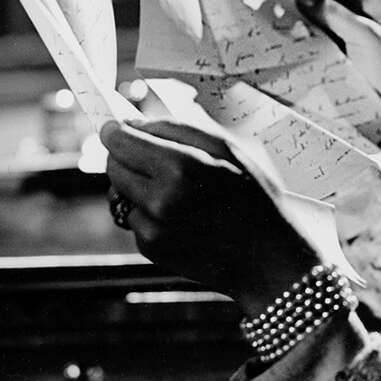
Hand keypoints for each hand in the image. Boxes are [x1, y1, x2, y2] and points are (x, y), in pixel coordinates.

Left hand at [98, 119, 314, 314]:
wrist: (267, 256)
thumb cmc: (253, 195)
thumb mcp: (228, 147)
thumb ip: (178, 128)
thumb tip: (132, 125)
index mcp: (181, 166)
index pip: (119, 141)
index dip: (114, 131)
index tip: (115, 128)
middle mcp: (160, 199)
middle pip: (113, 166)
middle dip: (127, 158)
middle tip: (154, 160)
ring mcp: (153, 228)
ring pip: (120, 194)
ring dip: (137, 187)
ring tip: (175, 192)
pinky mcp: (151, 248)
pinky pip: (134, 219)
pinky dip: (149, 214)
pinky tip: (181, 217)